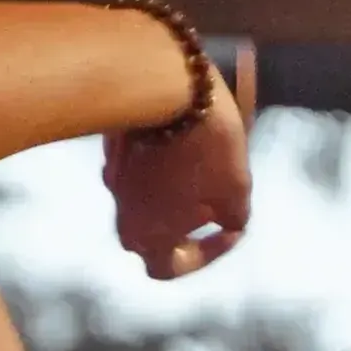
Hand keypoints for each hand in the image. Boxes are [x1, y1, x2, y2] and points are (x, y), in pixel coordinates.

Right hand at [102, 69, 251, 280]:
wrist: (168, 81)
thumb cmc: (206, 147)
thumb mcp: (237, 194)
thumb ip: (232, 221)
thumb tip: (228, 223)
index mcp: (147, 237)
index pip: (168, 268)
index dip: (202, 258)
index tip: (227, 233)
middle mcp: (122, 213)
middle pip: (152, 235)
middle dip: (182, 226)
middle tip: (210, 205)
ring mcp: (113, 178)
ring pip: (144, 199)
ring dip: (171, 194)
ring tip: (201, 167)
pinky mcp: (113, 146)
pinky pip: (137, 169)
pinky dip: (159, 166)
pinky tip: (182, 142)